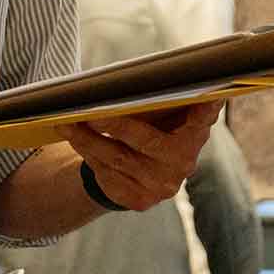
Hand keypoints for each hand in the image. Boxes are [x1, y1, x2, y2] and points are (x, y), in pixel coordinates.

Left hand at [57, 101, 219, 210]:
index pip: (202, 119)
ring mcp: (161, 185)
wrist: (143, 175)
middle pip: (146, 141)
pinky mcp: (139, 200)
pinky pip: (107, 175)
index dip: (205, 109)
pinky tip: (74, 139)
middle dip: (115, 125)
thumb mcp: (164, 115)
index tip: (207, 95)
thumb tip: (150, 73)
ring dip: (87, 139)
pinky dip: (88, 154)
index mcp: (194, 135)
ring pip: (117, 158)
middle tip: (90, 112)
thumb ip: (165, 99)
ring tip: (66, 122)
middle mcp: (183, 163)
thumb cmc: (154, 129)